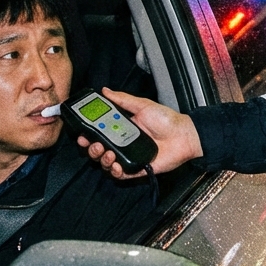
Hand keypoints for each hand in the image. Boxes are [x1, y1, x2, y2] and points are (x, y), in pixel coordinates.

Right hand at [81, 87, 202, 178]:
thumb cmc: (166, 119)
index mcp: (121, 129)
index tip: (82, 134)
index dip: (88, 135)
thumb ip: (122, 99)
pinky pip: (121, 175)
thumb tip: (105, 91)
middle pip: (99, 150)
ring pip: (107, 163)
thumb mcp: (142, 105)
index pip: (99, 134)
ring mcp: (129, 157)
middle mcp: (123, 144)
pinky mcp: (137, 169)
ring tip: (108, 153)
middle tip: (95, 144)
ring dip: (103, 160)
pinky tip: (116, 165)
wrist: (184, 135)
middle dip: (92, 149)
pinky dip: (115, 172)